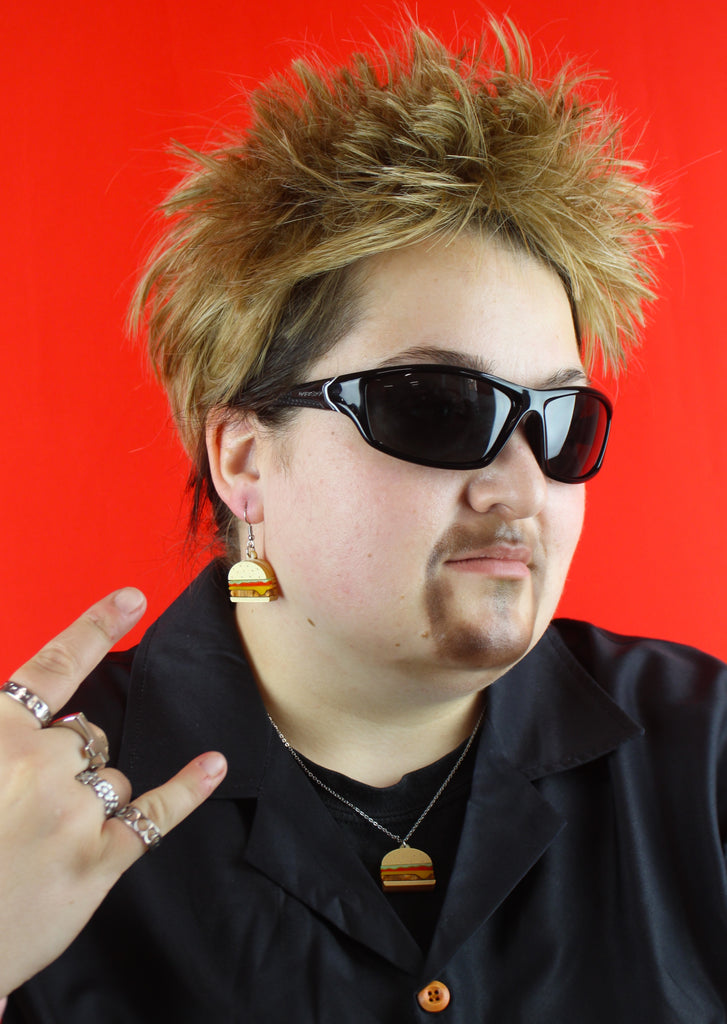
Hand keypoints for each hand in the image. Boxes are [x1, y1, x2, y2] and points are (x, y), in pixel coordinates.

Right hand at [0, 589, 226, 996]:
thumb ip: (7, 733)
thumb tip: (46, 724)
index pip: (55, 666)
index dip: (95, 627)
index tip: (133, 597)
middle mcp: (38, 766)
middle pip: (86, 735)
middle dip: (67, 761)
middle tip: (27, 806)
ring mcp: (73, 814)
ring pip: (112, 776)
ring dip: (89, 798)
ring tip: (42, 840)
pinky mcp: (97, 862)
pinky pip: (155, 814)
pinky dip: (187, 789)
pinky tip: (213, 766)